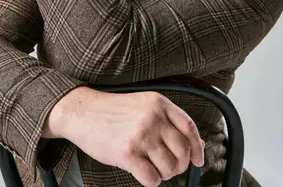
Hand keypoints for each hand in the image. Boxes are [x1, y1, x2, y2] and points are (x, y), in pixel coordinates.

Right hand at [44, 86, 204, 186]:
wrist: (83, 112)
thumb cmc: (112, 110)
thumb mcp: (143, 104)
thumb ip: (165, 119)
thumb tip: (191, 144)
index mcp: (158, 103)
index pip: (189, 127)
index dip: (198, 147)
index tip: (198, 158)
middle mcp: (152, 118)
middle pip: (183, 150)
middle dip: (181, 164)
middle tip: (171, 167)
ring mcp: (141, 136)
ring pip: (170, 167)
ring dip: (165, 174)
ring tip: (153, 168)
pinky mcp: (127, 154)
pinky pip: (152, 178)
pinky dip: (151, 181)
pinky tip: (143, 172)